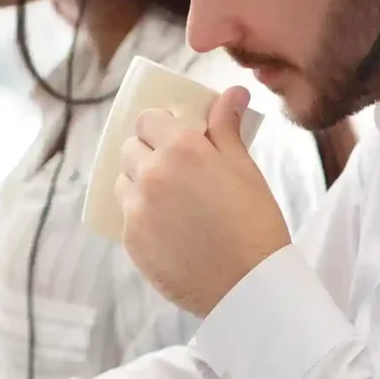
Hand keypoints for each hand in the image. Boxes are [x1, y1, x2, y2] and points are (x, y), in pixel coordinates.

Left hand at [116, 86, 291, 316]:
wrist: (250, 286)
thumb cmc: (255, 222)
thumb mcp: (244, 168)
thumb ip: (226, 127)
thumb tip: (231, 92)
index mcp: (180, 148)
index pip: (148, 119)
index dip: (160, 126)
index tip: (175, 137)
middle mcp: (150, 173)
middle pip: (131, 148)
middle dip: (149, 153)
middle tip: (177, 172)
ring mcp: (136, 208)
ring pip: (124, 182)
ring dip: (141, 185)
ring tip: (174, 202)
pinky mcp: (130, 240)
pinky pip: (128, 216)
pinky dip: (143, 217)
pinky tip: (172, 230)